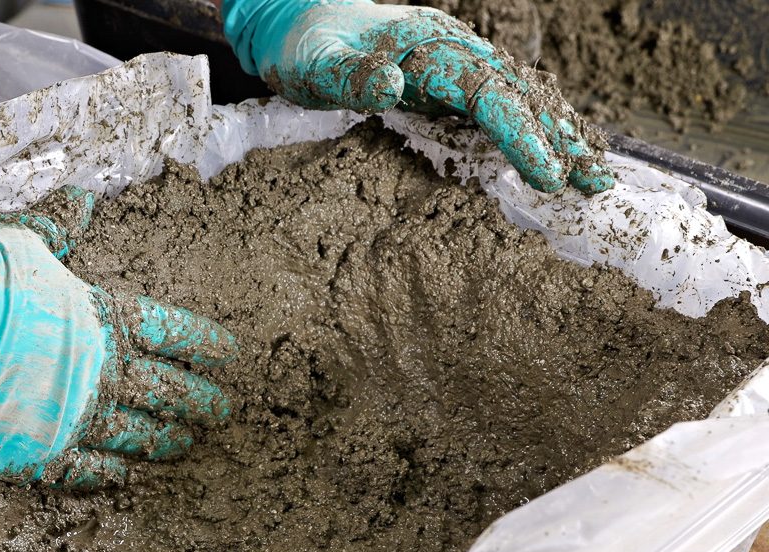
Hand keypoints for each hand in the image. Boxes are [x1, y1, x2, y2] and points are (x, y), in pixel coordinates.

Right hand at [0, 189, 237, 489]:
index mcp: (104, 319)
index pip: (171, 333)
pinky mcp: (38, 454)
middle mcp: (100, 373)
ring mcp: (72, 418)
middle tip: (223, 412)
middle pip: (167, 392)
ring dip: (165, 440)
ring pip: (136, 436)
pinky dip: (110, 473)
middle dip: (200, 402)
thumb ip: (59, 228)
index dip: (203, 344)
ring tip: (185, 445)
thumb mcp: (23, 240)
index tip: (228, 354)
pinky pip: (87, 471)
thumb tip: (84, 200)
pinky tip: (126, 475)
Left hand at [222, 0, 614, 194]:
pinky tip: (558, 154)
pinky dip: (534, 130)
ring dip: (558, 137)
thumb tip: (393, 85)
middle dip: (559, 141)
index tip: (546, 173)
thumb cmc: (305, 49)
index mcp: (429, 48)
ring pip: (521, 99)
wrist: (300, 22)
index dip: (519, 135)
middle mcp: (455, 52)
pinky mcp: (453, 81)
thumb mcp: (314, 67)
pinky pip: (503, 105)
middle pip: (519, 97)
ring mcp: (458, 65)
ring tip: (595, 175)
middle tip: (596, 184)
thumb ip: (349, 77)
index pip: (486, 94)